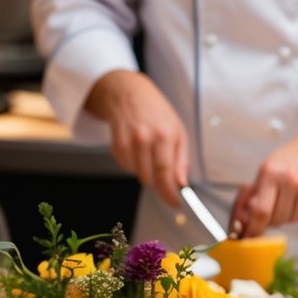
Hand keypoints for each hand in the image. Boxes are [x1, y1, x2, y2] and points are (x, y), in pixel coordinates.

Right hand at [85, 70, 188, 206]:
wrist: (129, 93)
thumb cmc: (157, 113)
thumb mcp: (178, 132)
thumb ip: (182, 160)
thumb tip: (182, 184)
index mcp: (164, 135)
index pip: (166, 173)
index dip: (170, 193)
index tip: (175, 203)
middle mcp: (144, 139)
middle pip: (150, 178)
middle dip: (158, 182)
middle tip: (163, 171)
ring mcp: (128, 142)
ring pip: (137, 174)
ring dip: (145, 171)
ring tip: (149, 152)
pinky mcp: (115, 145)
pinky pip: (126, 167)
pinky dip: (133, 164)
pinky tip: (137, 149)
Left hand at [228, 101, 297, 236]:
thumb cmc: (289, 158)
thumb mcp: (266, 169)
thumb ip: (253, 194)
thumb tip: (241, 220)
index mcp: (271, 174)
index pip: (260, 211)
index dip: (253, 228)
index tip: (249, 236)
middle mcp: (290, 182)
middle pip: (275, 219)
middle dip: (269, 220)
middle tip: (271, 207)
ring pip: (290, 220)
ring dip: (285, 216)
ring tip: (287, 197)